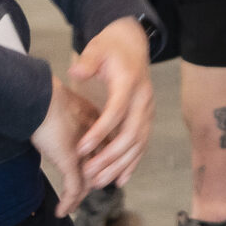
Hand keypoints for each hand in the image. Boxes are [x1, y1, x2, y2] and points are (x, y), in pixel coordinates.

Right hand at [31, 82, 96, 214]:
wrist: (37, 97)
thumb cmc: (43, 98)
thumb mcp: (58, 107)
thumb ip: (63, 117)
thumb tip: (50, 120)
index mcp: (96, 121)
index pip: (102, 148)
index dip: (98, 162)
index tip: (90, 173)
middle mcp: (95, 139)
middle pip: (98, 167)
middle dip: (90, 182)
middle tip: (77, 196)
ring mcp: (84, 152)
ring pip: (86, 181)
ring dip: (78, 197)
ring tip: (68, 207)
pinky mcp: (70, 162)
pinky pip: (73, 188)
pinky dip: (68, 202)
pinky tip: (61, 212)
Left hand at [70, 19, 155, 189]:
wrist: (132, 44)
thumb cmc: (110, 48)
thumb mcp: (97, 49)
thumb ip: (88, 61)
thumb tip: (76, 70)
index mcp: (130, 83)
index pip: (116, 112)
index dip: (100, 132)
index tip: (81, 148)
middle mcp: (143, 99)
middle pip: (130, 134)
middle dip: (109, 157)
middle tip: (88, 173)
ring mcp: (148, 110)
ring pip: (138, 144)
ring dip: (119, 165)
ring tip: (99, 182)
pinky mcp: (147, 118)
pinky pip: (142, 145)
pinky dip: (132, 163)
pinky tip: (120, 180)